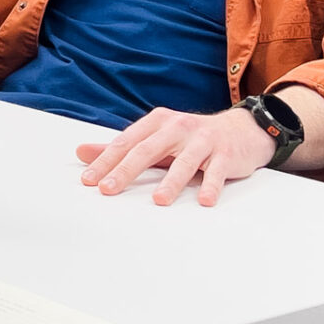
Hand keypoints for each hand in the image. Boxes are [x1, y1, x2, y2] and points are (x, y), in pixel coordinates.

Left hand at [76, 106, 276, 207]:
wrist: (241, 129)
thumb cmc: (190, 138)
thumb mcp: (155, 139)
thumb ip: (121, 148)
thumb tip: (81, 152)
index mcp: (157, 122)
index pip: (126, 142)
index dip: (106, 161)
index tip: (89, 180)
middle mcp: (178, 127)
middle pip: (148, 150)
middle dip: (126, 171)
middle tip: (108, 190)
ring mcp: (203, 140)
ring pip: (185, 161)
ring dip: (172, 182)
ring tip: (159, 201)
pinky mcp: (226, 154)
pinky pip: (218, 171)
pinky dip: (211, 185)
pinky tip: (204, 200)